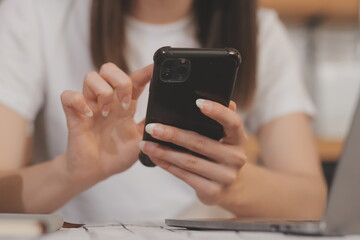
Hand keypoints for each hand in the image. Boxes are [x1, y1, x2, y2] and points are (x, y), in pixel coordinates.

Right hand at [60, 63, 151, 185]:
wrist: (96, 172)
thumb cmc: (117, 156)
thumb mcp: (141, 140)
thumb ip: (152, 126)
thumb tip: (167, 116)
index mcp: (125, 105)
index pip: (135, 80)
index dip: (145, 72)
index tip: (155, 68)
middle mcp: (108, 101)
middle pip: (109, 69)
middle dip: (120, 81)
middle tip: (126, 104)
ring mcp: (90, 106)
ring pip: (91, 77)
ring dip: (102, 92)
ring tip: (107, 113)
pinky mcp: (74, 116)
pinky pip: (68, 96)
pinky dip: (78, 101)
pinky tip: (89, 115)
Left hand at [138, 99, 246, 204]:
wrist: (232, 187)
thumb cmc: (222, 154)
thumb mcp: (227, 137)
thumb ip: (220, 120)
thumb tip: (211, 98)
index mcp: (239, 139)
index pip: (233, 123)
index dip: (217, 112)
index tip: (198, 103)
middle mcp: (236, 158)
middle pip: (201, 143)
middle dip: (173, 135)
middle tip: (152, 128)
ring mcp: (225, 177)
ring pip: (189, 162)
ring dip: (164, 152)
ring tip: (146, 144)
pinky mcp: (212, 191)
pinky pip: (184, 176)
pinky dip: (167, 165)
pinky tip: (155, 157)